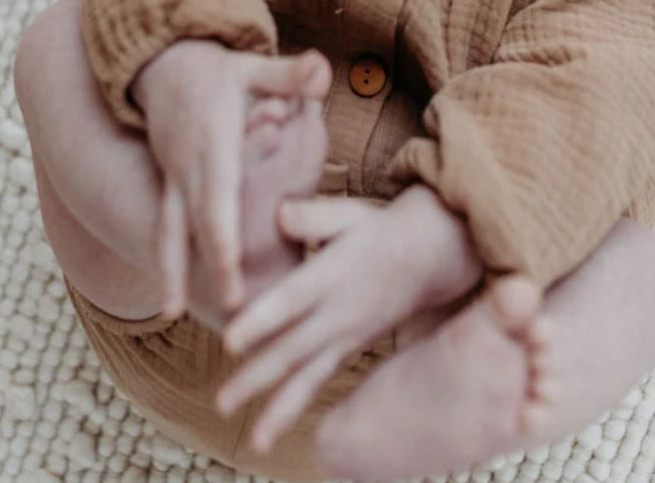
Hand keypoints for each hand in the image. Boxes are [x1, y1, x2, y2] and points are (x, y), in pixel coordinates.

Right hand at [132, 41, 330, 317]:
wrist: (162, 68)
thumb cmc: (219, 73)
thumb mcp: (254, 68)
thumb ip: (289, 75)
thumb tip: (321, 65)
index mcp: (214, 141)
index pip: (219, 193)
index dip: (224, 231)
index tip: (233, 264)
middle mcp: (189, 164)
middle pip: (198, 221)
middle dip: (211, 265)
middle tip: (232, 308)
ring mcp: (172, 177)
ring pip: (168, 230)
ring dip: (171, 272)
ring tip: (172, 313)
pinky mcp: (165, 186)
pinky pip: (163, 227)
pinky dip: (166, 261)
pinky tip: (169, 298)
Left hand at [216, 186, 481, 452]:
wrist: (432, 256)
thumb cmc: (381, 228)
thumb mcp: (350, 214)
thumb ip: (314, 216)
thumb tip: (280, 214)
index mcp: (332, 274)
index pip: (292, 300)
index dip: (262, 320)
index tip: (230, 341)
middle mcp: (338, 311)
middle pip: (294, 348)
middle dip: (257, 378)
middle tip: (222, 403)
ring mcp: (347, 334)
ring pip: (310, 377)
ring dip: (280, 409)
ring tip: (254, 441)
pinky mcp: (352, 347)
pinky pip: (322, 379)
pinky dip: (300, 406)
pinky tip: (275, 427)